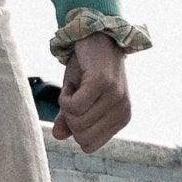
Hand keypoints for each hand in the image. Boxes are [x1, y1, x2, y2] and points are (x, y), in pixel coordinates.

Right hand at [50, 32, 130, 153]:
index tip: (79, 107)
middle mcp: (122, 111)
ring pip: (76, 121)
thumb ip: (70, 119)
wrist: (95, 36)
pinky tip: (72, 83)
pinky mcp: (102, 83)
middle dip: (70, 119)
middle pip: (82, 136)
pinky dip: (64, 96)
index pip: (89, 146)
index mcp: (121, 119)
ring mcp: (115, 97)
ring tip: (76, 85)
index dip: (75, 129)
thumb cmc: (87, 69)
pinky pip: (73, 107)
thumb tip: (58, 135)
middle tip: (75, 95)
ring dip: (66, 104)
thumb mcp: (79, 98)